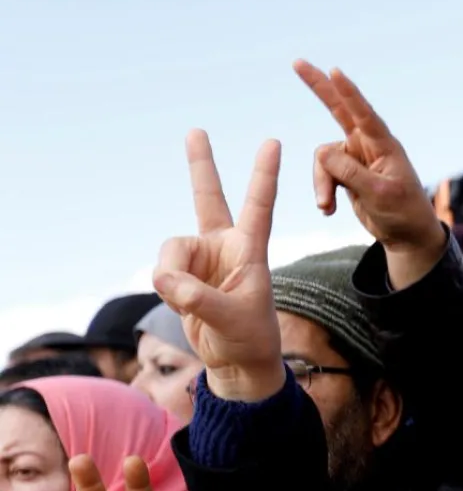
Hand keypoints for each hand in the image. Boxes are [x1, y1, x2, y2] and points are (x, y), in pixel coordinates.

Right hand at [154, 130, 283, 400]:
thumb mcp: (231, 319)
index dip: (264, 173)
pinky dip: (167, 291)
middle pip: (208, 197)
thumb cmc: (248, 337)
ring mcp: (201, 257)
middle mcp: (224, 245)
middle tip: (196, 130)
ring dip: (172, 278)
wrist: (235, 360)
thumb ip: (198, 298)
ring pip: (170, 252)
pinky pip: (161, 272)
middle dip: (201, 164)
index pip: (260, 204)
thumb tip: (166, 280)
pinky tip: (183, 305)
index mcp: (251, 248)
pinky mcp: (181, 273)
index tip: (272, 141)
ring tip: (191, 302)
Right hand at [295, 61, 444, 288]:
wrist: (405, 234)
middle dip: (319, 87)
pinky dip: (322, 191)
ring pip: (323, 158)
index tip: (335, 71)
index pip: (364, 114)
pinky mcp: (346, 172)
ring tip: (328, 207)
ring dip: (321, 182)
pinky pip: (323, 174)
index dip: (349, 93)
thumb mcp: (378, 193)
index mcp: (384, 145)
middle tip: (298, 62)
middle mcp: (368, 145)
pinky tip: (330, 210)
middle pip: (339, 109)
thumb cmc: (403, 212)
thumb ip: (350, 172)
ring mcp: (355, 157)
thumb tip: (322, 152)